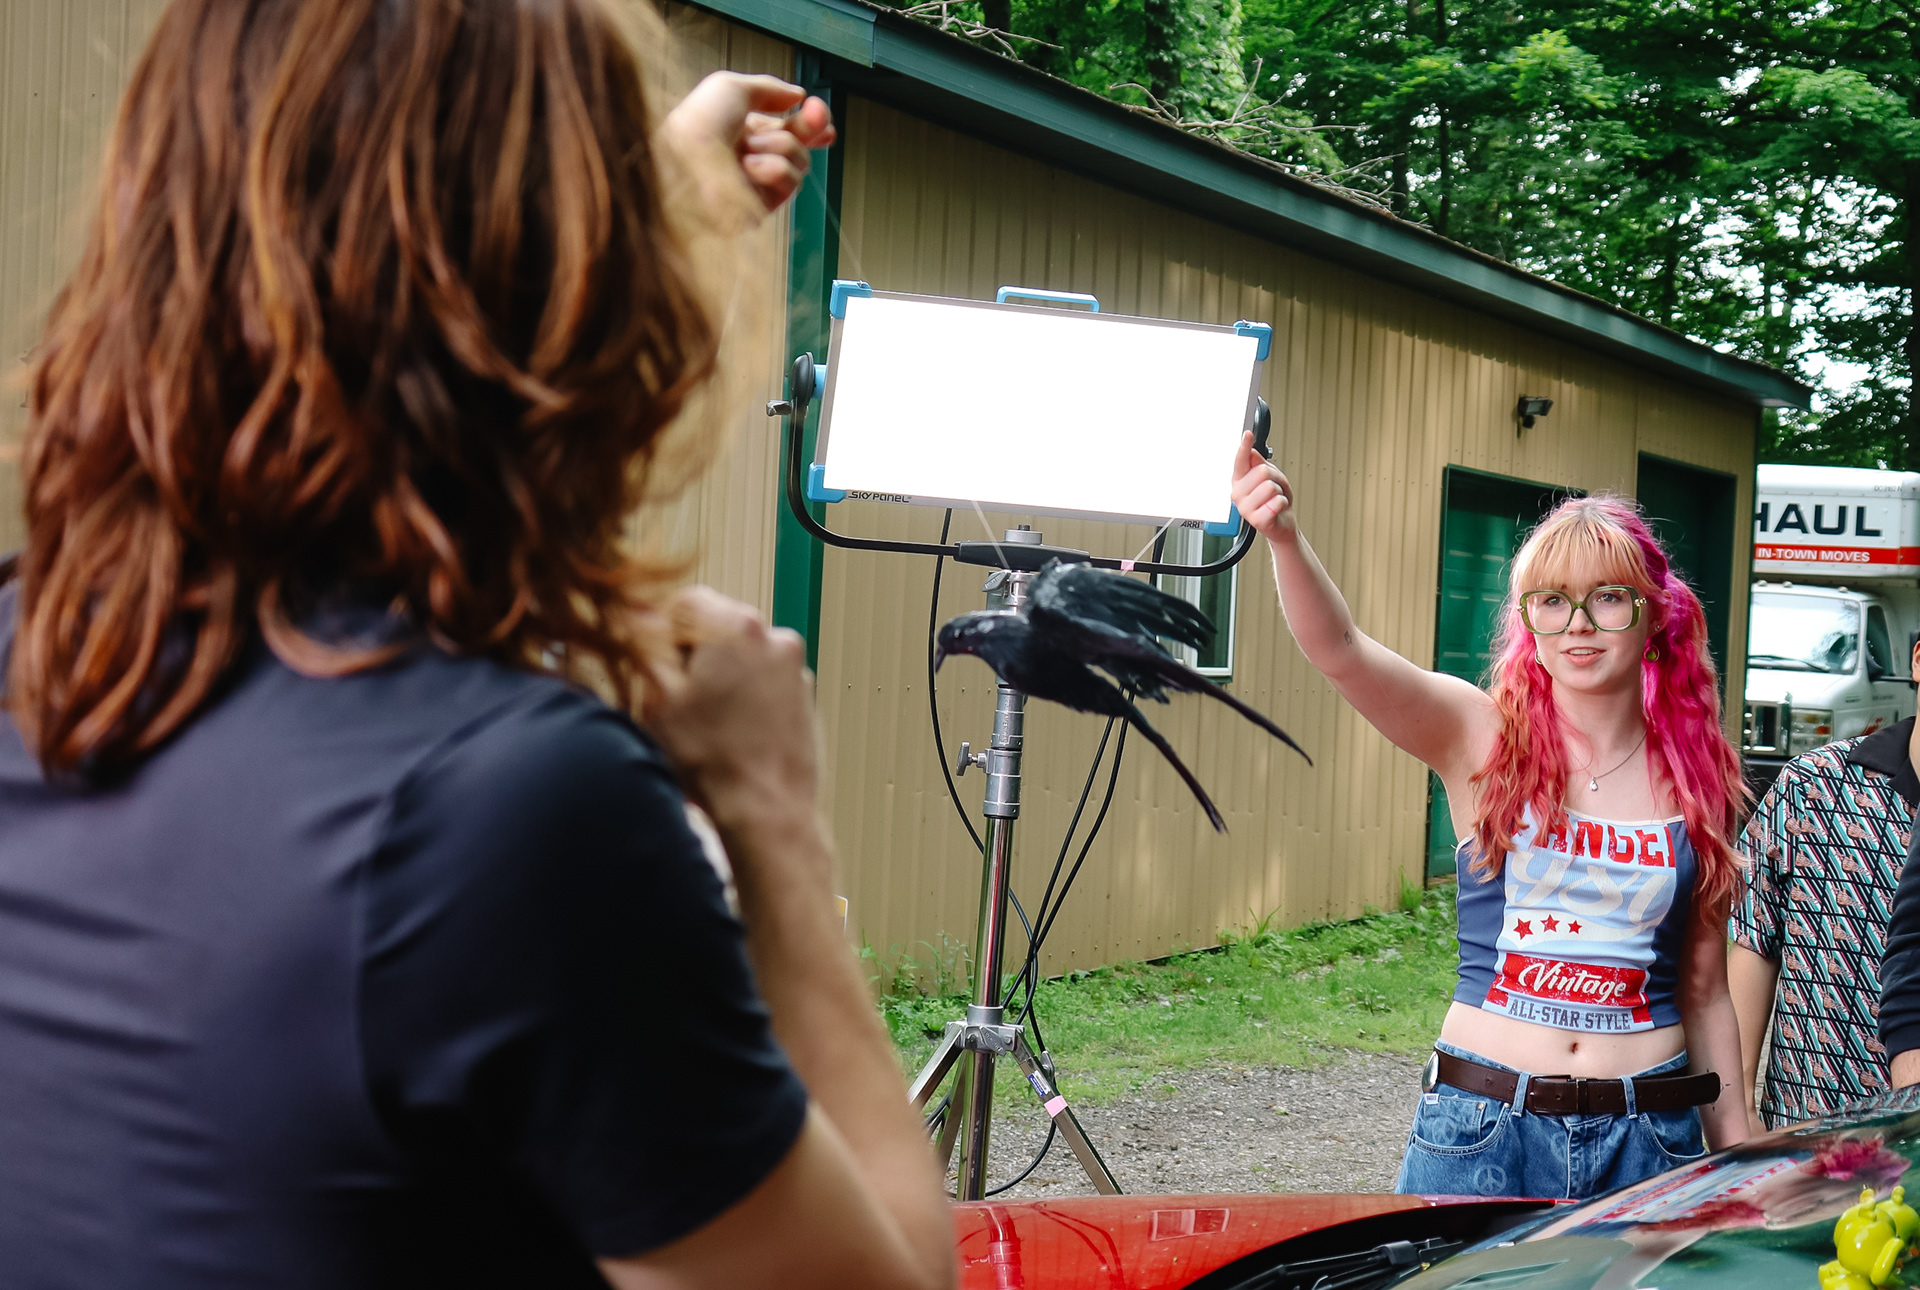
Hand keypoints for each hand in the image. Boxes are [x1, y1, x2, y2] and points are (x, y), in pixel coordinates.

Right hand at [639, 587, 822, 846]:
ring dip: (718, 679)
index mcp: (737, 626)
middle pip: (716, 629)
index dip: (661, 634)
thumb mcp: (657, 697)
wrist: (767, 810)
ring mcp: (795, 670)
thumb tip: (636, 615)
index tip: (652, 664)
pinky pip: (762, 684)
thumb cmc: (711, 759)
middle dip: (692, 658)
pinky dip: (743, 699)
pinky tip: (728, 734)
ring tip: (702, 724)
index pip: (686, 602)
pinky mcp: (804, 699)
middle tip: (674, 700)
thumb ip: (645, 646)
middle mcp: (775, 638)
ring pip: (740, 658)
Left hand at [659, 72, 836, 222]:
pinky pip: (790, 180)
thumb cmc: (696, 127)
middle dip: (811, 128)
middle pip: (799, 143)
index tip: (818, 111)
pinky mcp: (763, 206)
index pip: (781, 126)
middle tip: (817, 118)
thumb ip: (769, 88)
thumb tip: (797, 95)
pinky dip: (774, 169)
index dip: (807, 121)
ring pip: (798, 160)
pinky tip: (751, 168)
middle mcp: (750, 156)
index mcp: (739, 129)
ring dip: (780, 146)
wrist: (682, 166)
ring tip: (749, 149)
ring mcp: (757, 182)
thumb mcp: (731, 88)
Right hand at [1230, 430, 1296, 542]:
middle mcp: (1238, 494)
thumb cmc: (1274, 501)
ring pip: (1270, 486)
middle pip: (1262, 471)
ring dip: (1280, 492)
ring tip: (1275, 500)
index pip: (1241, 461)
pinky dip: (1283, 504)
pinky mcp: (1256, 520)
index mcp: (1240, 481)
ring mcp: (1245, 508)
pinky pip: (1277, 502)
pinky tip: (1276, 510)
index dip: (1244, 446)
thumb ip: (1260, 465)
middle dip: (1276, 478)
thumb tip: (1252, 452)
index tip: (1248, 435)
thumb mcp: (1271, 478)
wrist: (1281, 525)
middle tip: (1275, 488)